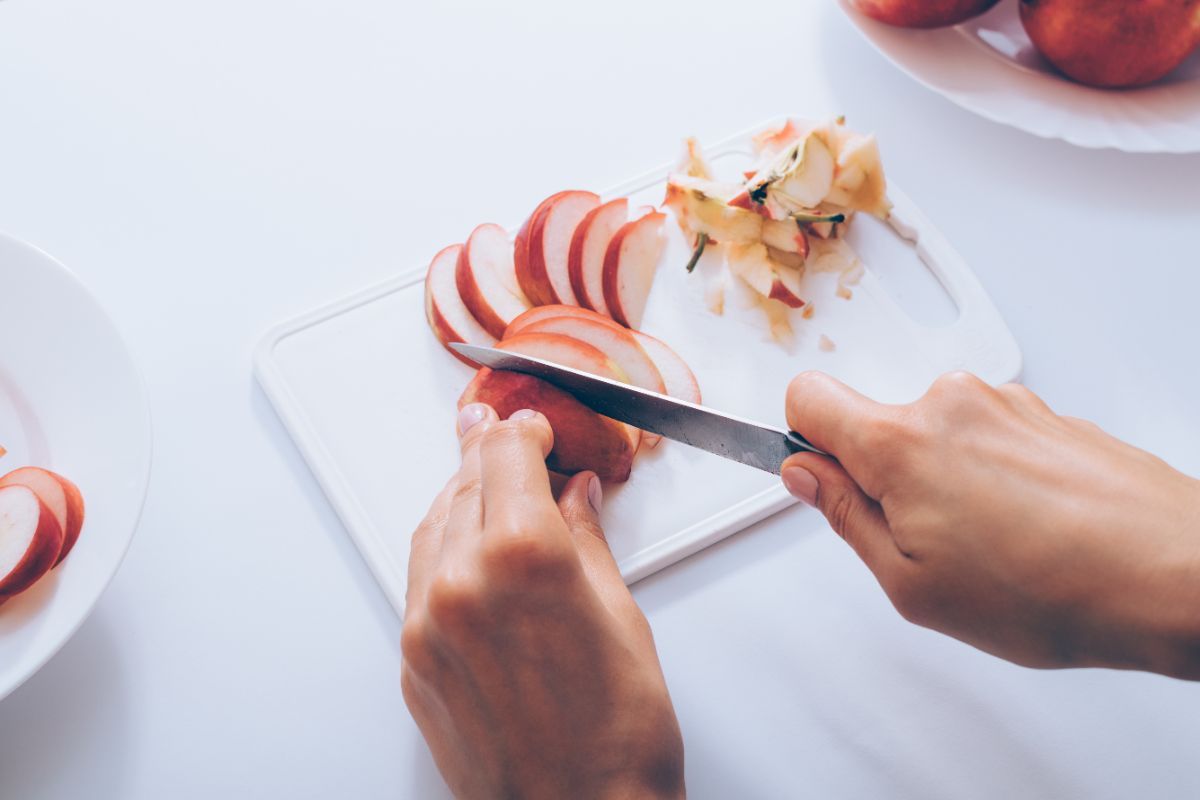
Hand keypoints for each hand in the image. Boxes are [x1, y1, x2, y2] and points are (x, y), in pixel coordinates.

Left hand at [401, 403, 684, 799]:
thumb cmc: (618, 738)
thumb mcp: (621, 618)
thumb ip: (587, 541)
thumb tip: (577, 497)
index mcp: (525, 559)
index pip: (508, 457)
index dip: (522, 431)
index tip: (532, 426)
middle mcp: (464, 584)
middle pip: (465, 484)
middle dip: (488, 454)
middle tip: (503, 434)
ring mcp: (429, 625)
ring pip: (432, 527)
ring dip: (459, 496)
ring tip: (484, 482)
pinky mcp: (414, 662)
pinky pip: (418, 580)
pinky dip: (442, 548)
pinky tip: (467, 545)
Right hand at [781, 371, 1199, 678]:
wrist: (1176, 575)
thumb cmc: (1056, 589)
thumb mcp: (914, 584)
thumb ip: (847, 518)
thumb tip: (807, 477)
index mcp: (901, 441)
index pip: (808, 397)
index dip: (800, 439)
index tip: (816, 476)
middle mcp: (950, 402)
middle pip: (876, 423)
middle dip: (883, 478)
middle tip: (923, 542)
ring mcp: (1005, 404)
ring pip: (935, 434)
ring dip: (942, 481)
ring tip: (989, 546)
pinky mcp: (1046, 415)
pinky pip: (987, 438)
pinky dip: (990, 477)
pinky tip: (1026, 531)